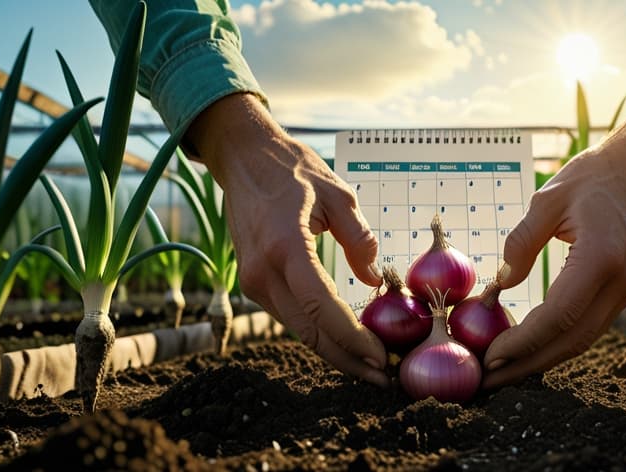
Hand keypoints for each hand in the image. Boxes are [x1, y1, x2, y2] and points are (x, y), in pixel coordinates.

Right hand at [187, 93, 388, 386]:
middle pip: (308, 332)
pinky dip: (318, 332)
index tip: (381, 357)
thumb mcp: (338, 195)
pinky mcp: (253, 283)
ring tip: (370, 364)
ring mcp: (253, 281)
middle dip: (347, 360)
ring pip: (298, 330)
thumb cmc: (294, 170)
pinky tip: (344, 340)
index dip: (352, 338)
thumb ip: (358, 239)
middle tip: (382, 377)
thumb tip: (373, 280)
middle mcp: (263, 271)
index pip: (320, 307)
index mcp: (285, 246)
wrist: (243, 159)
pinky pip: (290, 316)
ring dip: (334, 351)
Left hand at [482, 85, 625, 387]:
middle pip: (572, 341)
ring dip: (544, 358)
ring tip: (505, 370)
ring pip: (584, 339)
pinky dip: (561, 340)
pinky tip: (534, 345)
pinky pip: (592, 324)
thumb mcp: (549, 199)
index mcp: (601, 258)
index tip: (489, 358)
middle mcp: (622, 282)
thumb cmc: (597, 175)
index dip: (522, 343)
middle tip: (490, 381)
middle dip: (528, 365)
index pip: (557, 316)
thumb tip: (501, 285)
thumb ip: (521, 243)